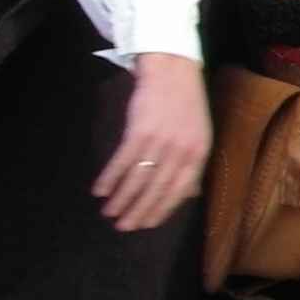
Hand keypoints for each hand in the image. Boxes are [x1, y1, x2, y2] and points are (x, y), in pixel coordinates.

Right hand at [95, 53, 210, 232]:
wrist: (173, 71)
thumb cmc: (186, 104)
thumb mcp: (199, 135)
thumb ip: (192, 165)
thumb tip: (189, 194)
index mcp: (199, 154)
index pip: (180, 192)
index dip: (162, 211)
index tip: (147, 225)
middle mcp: (181, 151)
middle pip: (158, 190)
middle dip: (139, 212)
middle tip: (124, 228)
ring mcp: (161, 142)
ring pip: (139, 180)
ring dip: (122, 200)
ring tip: (110, 214)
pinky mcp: (140, 131)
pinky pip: (123, 162)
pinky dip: (110, 178)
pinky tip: (100, 191)